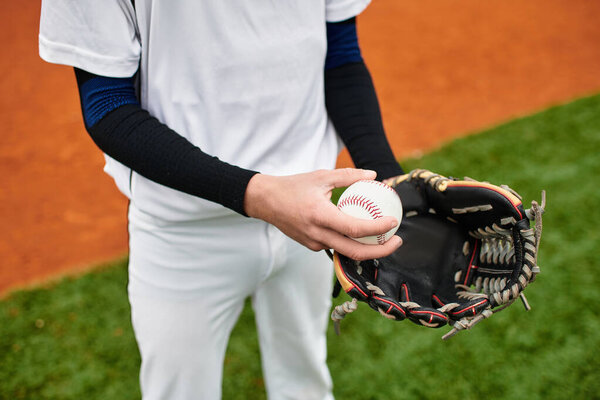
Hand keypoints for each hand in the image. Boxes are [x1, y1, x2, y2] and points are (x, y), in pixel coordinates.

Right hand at [244, 168, 401, 259]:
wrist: (265, 201)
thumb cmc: (293, 187)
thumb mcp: (321, 176)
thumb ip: (348, 176)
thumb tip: (373, 175)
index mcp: (320, 216)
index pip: (355, 229)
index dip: (378, 229)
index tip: (393, 223)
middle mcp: (317, 234)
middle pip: (355, 252)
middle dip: (381, 251)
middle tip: (397, 241)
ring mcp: (314, 243)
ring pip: (346, 252)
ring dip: (368, 249)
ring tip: (385, 239)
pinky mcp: (312, 245)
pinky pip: (336, 247)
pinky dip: (352, 243)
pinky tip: (363, 234)